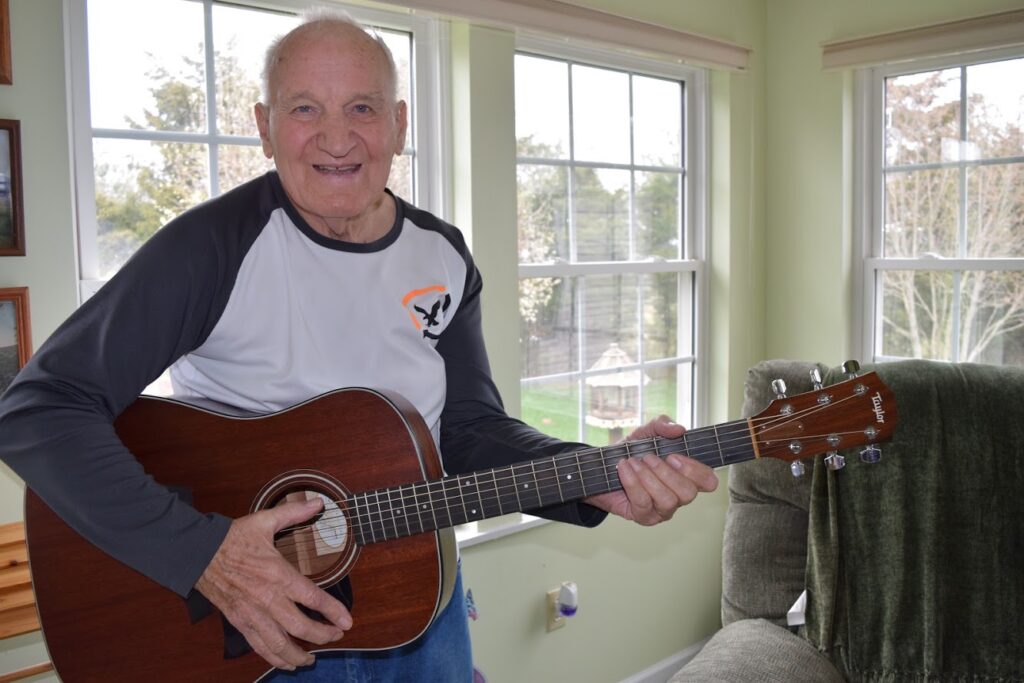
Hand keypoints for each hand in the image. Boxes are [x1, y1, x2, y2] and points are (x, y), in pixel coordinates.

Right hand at [194, 498, 352, 670]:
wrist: (198, 553)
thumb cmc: (233, 537)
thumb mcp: (265, 520)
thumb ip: (295, 513)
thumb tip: (319, 503)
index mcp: (278, 574)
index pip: (313, 598)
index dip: (334, 612)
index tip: (348, 621)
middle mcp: (268, 599)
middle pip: (301, 627)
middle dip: (323, 635)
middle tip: (336, 635)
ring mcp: (252, 614)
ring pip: (280, 644)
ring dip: (299, 655)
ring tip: (313, 658)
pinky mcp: (239, 622)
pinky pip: (259, 646)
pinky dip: (275, 658)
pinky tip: (286, 662)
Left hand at [584, 415, 717, 524]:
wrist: (601, 467)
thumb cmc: (630, 452)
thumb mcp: (645, 433)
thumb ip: (662, 425)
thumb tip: (679, 429)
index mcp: (686, 476)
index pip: (708, 481)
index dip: (696, 470)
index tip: (673, 456)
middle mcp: (678, 495)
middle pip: (689, 493)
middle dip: (667, 473)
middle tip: (649, 457)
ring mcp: (662, 509)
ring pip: (667, 500)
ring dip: (648, 477)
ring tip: (633, 462)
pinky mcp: (644, 517)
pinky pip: (643, 503)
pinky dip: (632, 482)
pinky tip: (623, 468)